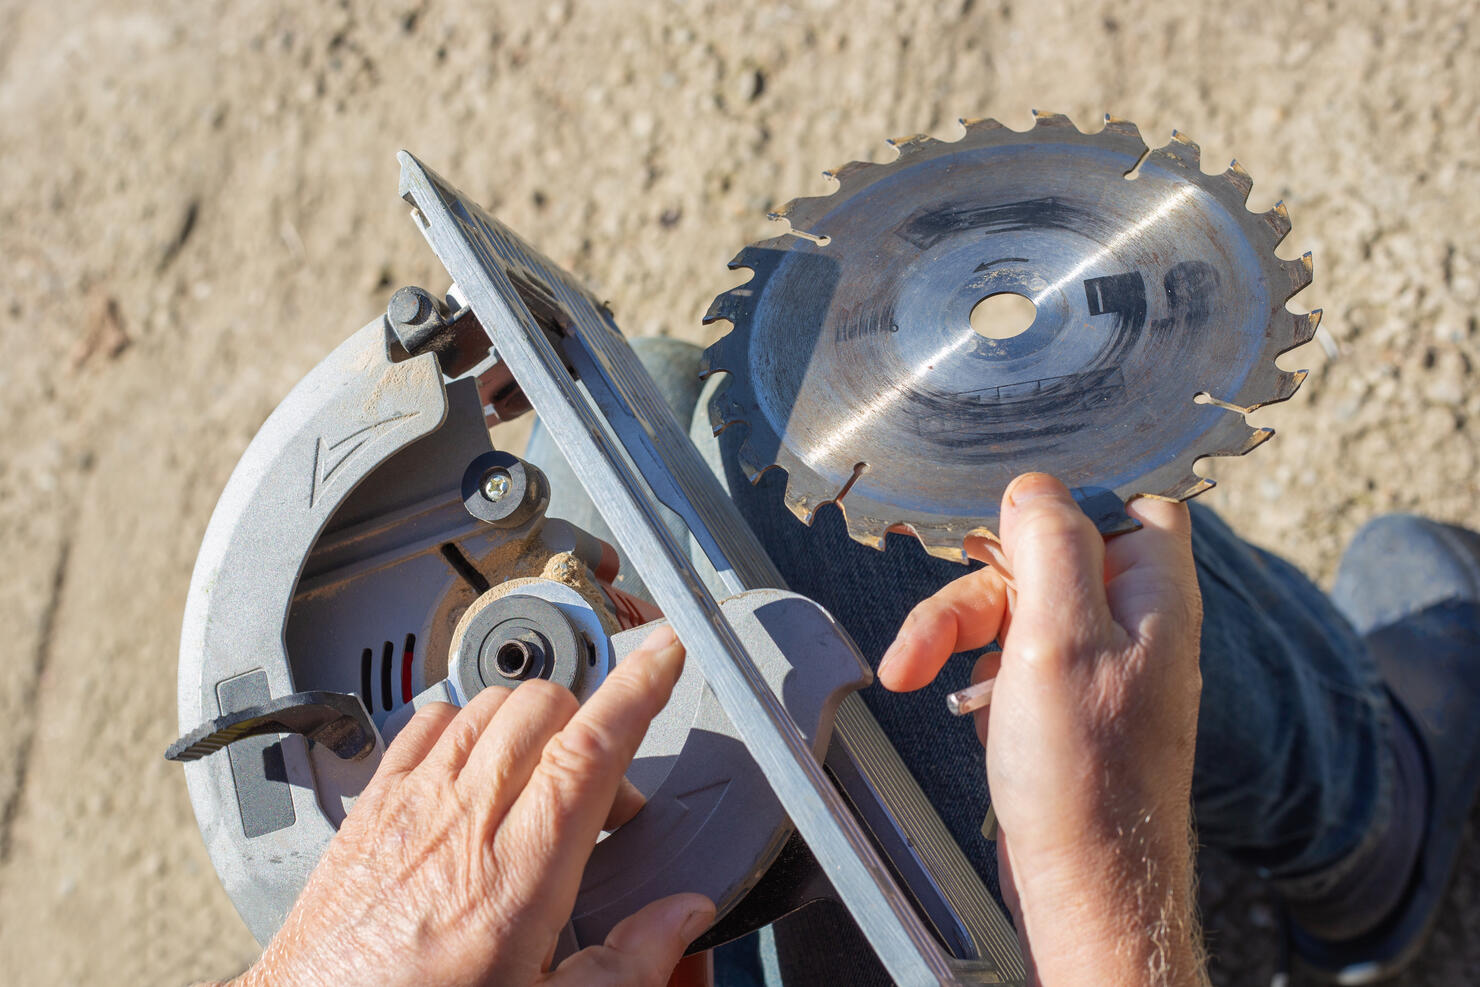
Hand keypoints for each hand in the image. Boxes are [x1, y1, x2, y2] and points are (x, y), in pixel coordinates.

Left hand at [230, 625, 713, 986]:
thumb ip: (627, 964)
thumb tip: (683, 915)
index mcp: (519, 874)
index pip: (591, 748)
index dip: (638, 687)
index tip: (665, 652)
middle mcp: (462, 822)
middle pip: (544, 708)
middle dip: (590, 722)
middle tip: (603, 791)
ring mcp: (410, 805)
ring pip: (488, 704)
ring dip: (531, 722)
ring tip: (542, 780)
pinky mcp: (369, 806)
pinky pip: (425, 722)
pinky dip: (463, 723)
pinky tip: (474, 767)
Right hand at [878, 473, 1204, 985]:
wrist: (1086, 885)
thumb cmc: (1087, 777)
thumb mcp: (1060, 637)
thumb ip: (1051, 546)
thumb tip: (1033, 488)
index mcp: (1154, 592)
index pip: (1125, 501)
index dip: (1062, 504)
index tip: (999, 527)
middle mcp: (1133, 621)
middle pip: (1043, 556)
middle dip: (975, 591)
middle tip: (927, 637)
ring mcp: (1099, 663)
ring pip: (1015, 607)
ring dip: (956, 633)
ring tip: (913, 676)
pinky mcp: (1066, 701)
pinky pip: (1010, 657)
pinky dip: (975, 676)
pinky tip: (970, 715)